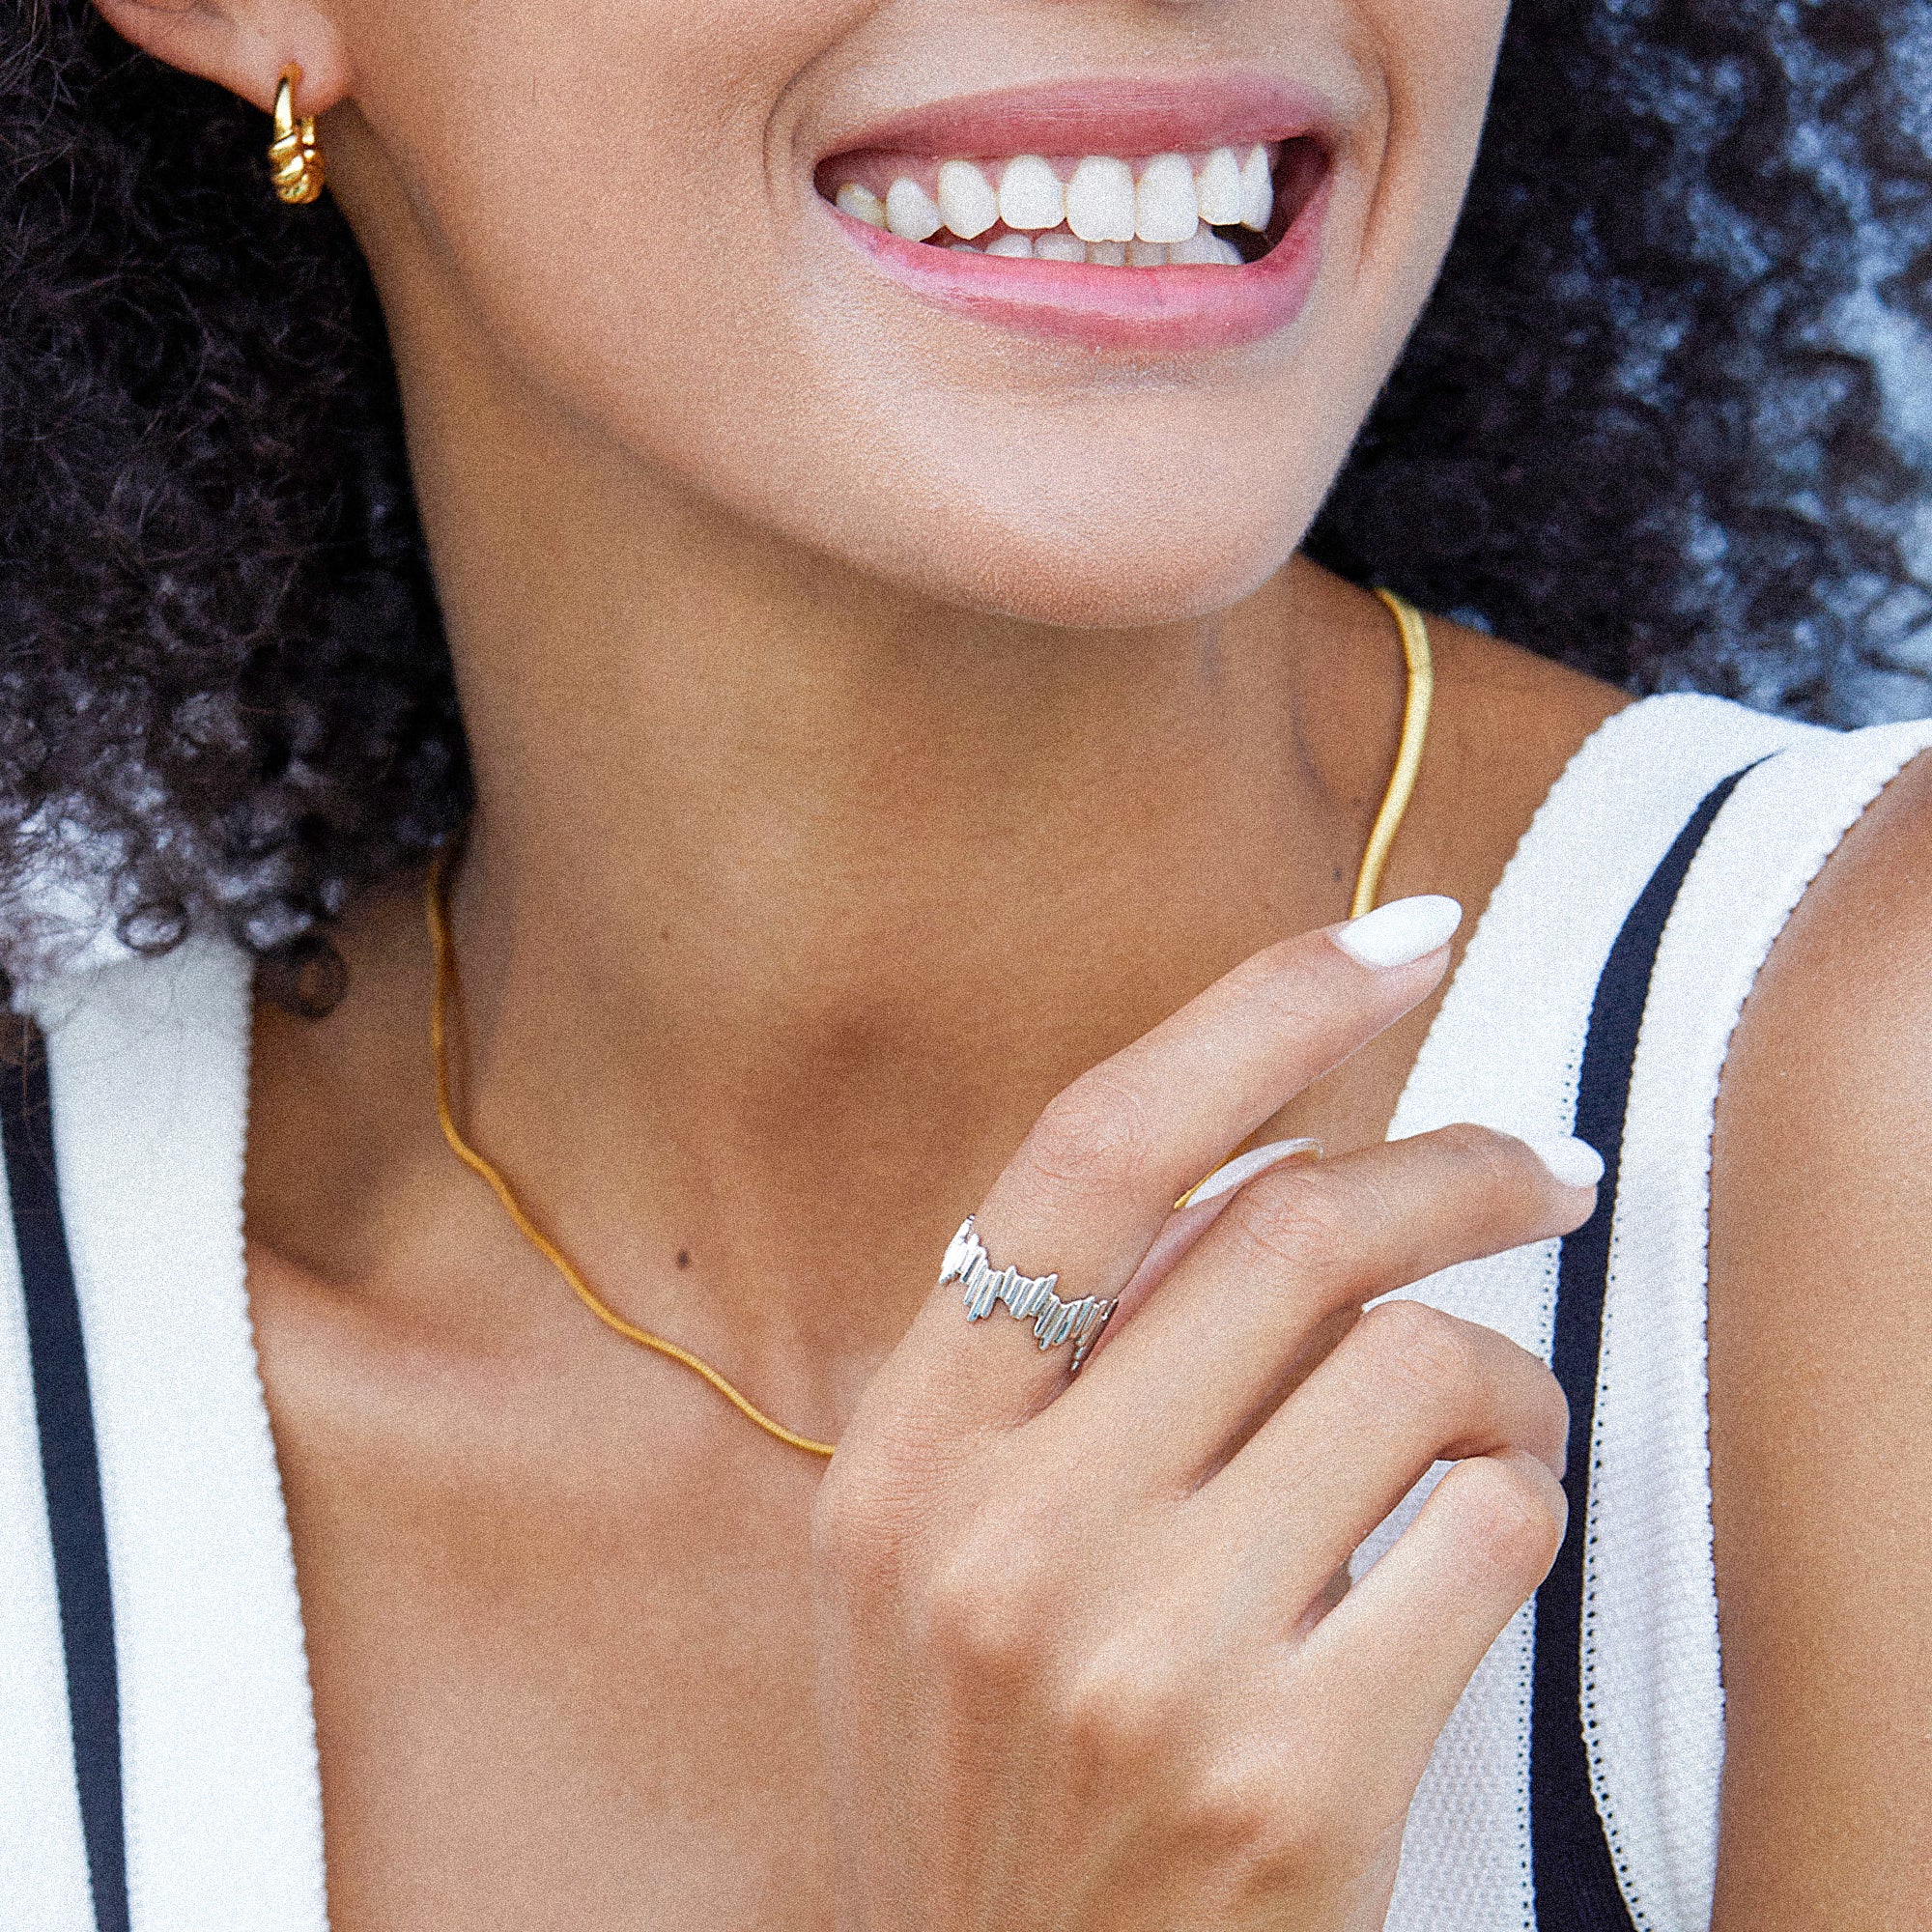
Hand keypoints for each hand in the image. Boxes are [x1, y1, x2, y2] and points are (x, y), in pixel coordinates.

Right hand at [812, 898, 1593, 1931]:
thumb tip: (1257, 1175)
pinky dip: (1526, 1504)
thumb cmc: (993, 1784)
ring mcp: (1141, 1659)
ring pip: (1418, 1369)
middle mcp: (1003, 1536)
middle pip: (1289, 1233)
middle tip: (1549, 1166)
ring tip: (1507, 1425)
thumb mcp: (937, 1566)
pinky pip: (1488, 1532)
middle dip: (1459, 1165)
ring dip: (1509, 1375)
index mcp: (904, 1458)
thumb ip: (1049, 1375)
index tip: (1401, 938)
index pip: (1086, 1158)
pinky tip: (1488, 1544)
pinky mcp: (1289, 1780)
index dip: (1256, 1013)